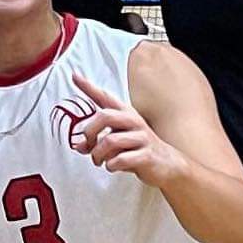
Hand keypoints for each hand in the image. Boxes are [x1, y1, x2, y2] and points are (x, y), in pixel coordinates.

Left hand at [66, 68, 188, 186]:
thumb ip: (96, 141)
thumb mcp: (117, 141)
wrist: (168, 164)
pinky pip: (121, 159)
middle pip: (105, 116)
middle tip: (88, 146)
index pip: (105, 97)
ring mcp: (141, 138)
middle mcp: (134, 122)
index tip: (75, 75)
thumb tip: (78, 146)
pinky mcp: (146, 155)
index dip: (89, 87)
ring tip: (99, 161)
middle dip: (90, 132)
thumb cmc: (138, 149)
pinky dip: (111, 165)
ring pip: (110, 140)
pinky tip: (112, 166)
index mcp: (125, 114)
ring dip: (98, 155)